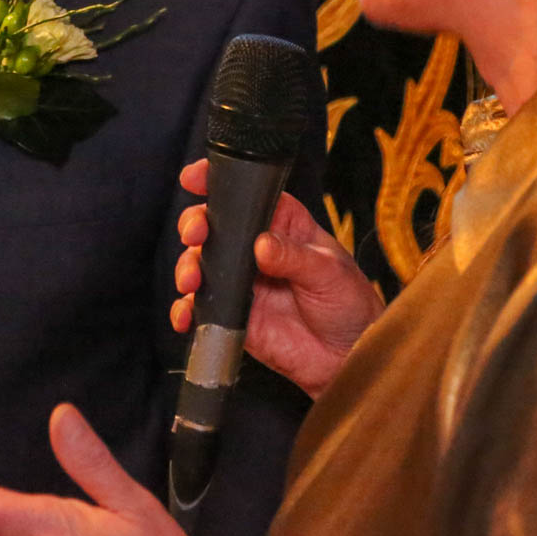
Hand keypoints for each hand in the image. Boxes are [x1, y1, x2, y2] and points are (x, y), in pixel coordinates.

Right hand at [170, 158, 383, 397]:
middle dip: (196, 225)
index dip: (219, 182)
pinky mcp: (234, 315)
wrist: (349, 358)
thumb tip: (262, 245)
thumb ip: (294, 257)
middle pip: (216, 226)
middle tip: (196, 234)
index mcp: (283, 224)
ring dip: (188, 268)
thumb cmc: (350, 304)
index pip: (248, 195)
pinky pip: (202, 309)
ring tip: (192, 280)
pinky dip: (187, 311)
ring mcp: (243, 282)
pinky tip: (186, 316)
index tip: (195, 177)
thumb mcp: (330, 272)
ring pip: (201, 265)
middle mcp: (256, 249)